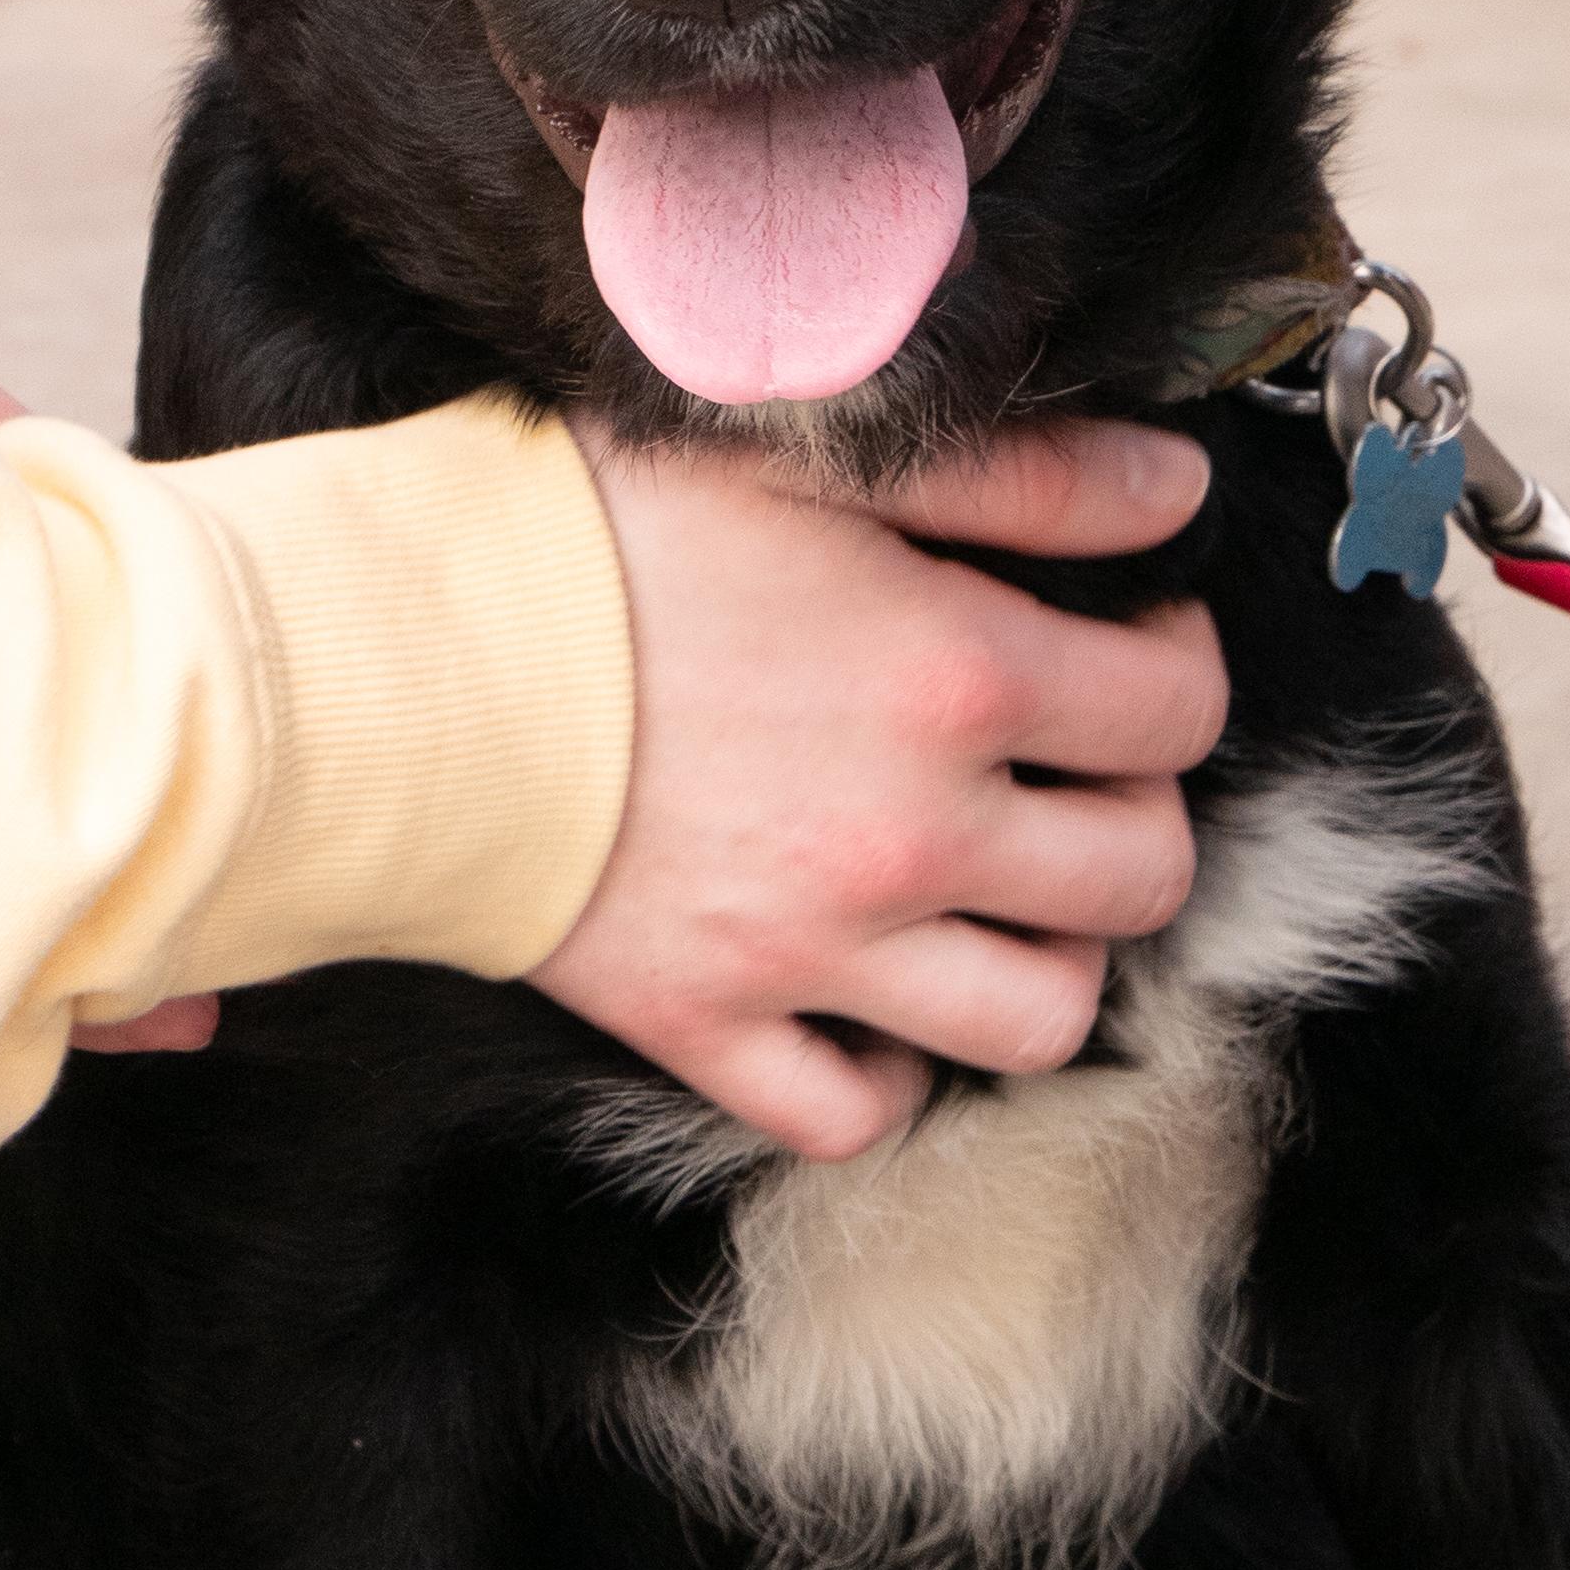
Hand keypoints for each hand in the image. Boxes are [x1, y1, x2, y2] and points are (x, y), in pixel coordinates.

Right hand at [533, 423, 1229, 1162]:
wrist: (390, 664)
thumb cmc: (587, 533)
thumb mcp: (808, 457)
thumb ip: (1016, 474)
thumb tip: (1175, 485)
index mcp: (953, 674)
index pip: (1176, 711)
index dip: (1179, 666)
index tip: (1130, 636)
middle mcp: (913, 833)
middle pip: (1142, 879)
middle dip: (1137, 816)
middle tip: (1075, 765)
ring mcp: (815, 951)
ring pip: (1038, 1022)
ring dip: (1046, 957)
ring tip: (996, 889)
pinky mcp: (709, 1025)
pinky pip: (857, 1112)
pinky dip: (888, 1073)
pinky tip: (871, 998)